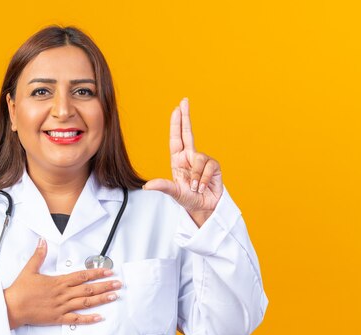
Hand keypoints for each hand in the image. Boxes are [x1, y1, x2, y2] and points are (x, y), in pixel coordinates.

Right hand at [4, 239, 120, 328]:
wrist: (12, 307)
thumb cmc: (20, 290)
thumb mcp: (29, 269)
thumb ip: (39, 255)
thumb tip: (42, 241)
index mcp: (58, 281)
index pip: (82, 275)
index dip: (96, 273)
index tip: (108, 271)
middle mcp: (63, 293)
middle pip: (88, 288)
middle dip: (105, 286)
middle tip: (118, 284)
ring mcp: (62, 306)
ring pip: (85, 302)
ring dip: (101, 299)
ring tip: (114, 296)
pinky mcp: (58, 318)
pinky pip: (76, 319)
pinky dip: (89, 319)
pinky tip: (100, 317)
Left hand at [143, 98, 222, 225]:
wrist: (204, 208)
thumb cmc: (188, 199)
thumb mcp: (174, 193)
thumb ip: (162, 187)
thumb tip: (147, 186)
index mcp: (178, 160)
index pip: (176, 138)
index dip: (176, 124)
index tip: (177, 109)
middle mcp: (190, 157)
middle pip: (188, 133)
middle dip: (186, 117)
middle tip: (184, 100)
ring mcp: (202, 161)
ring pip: (198, 159)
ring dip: (196, 177)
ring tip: (195, 188)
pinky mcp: (214, 167)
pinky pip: (207, 167)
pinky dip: (203, 179)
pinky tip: (202, 187)